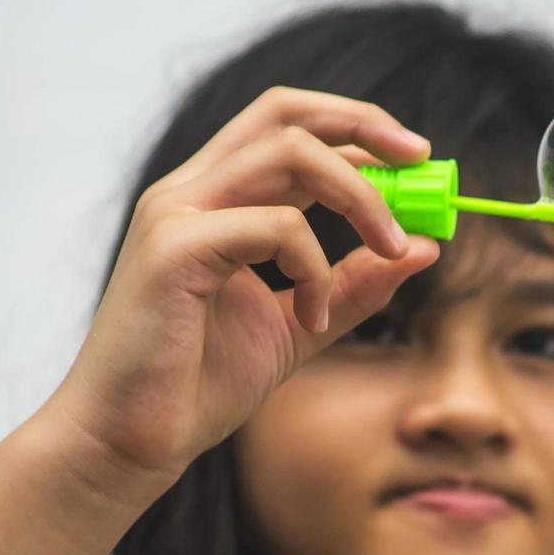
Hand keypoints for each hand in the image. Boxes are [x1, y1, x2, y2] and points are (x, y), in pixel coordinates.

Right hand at [36, 86, 439, 496]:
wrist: (127, 442)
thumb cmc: (197, 385)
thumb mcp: (299, 327)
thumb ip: (355, 285)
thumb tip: (426, 247)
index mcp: (212, 199)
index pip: (287, 126)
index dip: (357, 129)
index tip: (418, 159)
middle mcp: (188, 190)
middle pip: (285, 112)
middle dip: (364, 125)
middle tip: (422, 160)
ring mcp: (175, 213)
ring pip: (288, 152)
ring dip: (359, 196)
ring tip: (392, 249)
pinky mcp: (172, 249)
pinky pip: (275, 226)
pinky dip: (314, 268)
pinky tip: (312, 318)